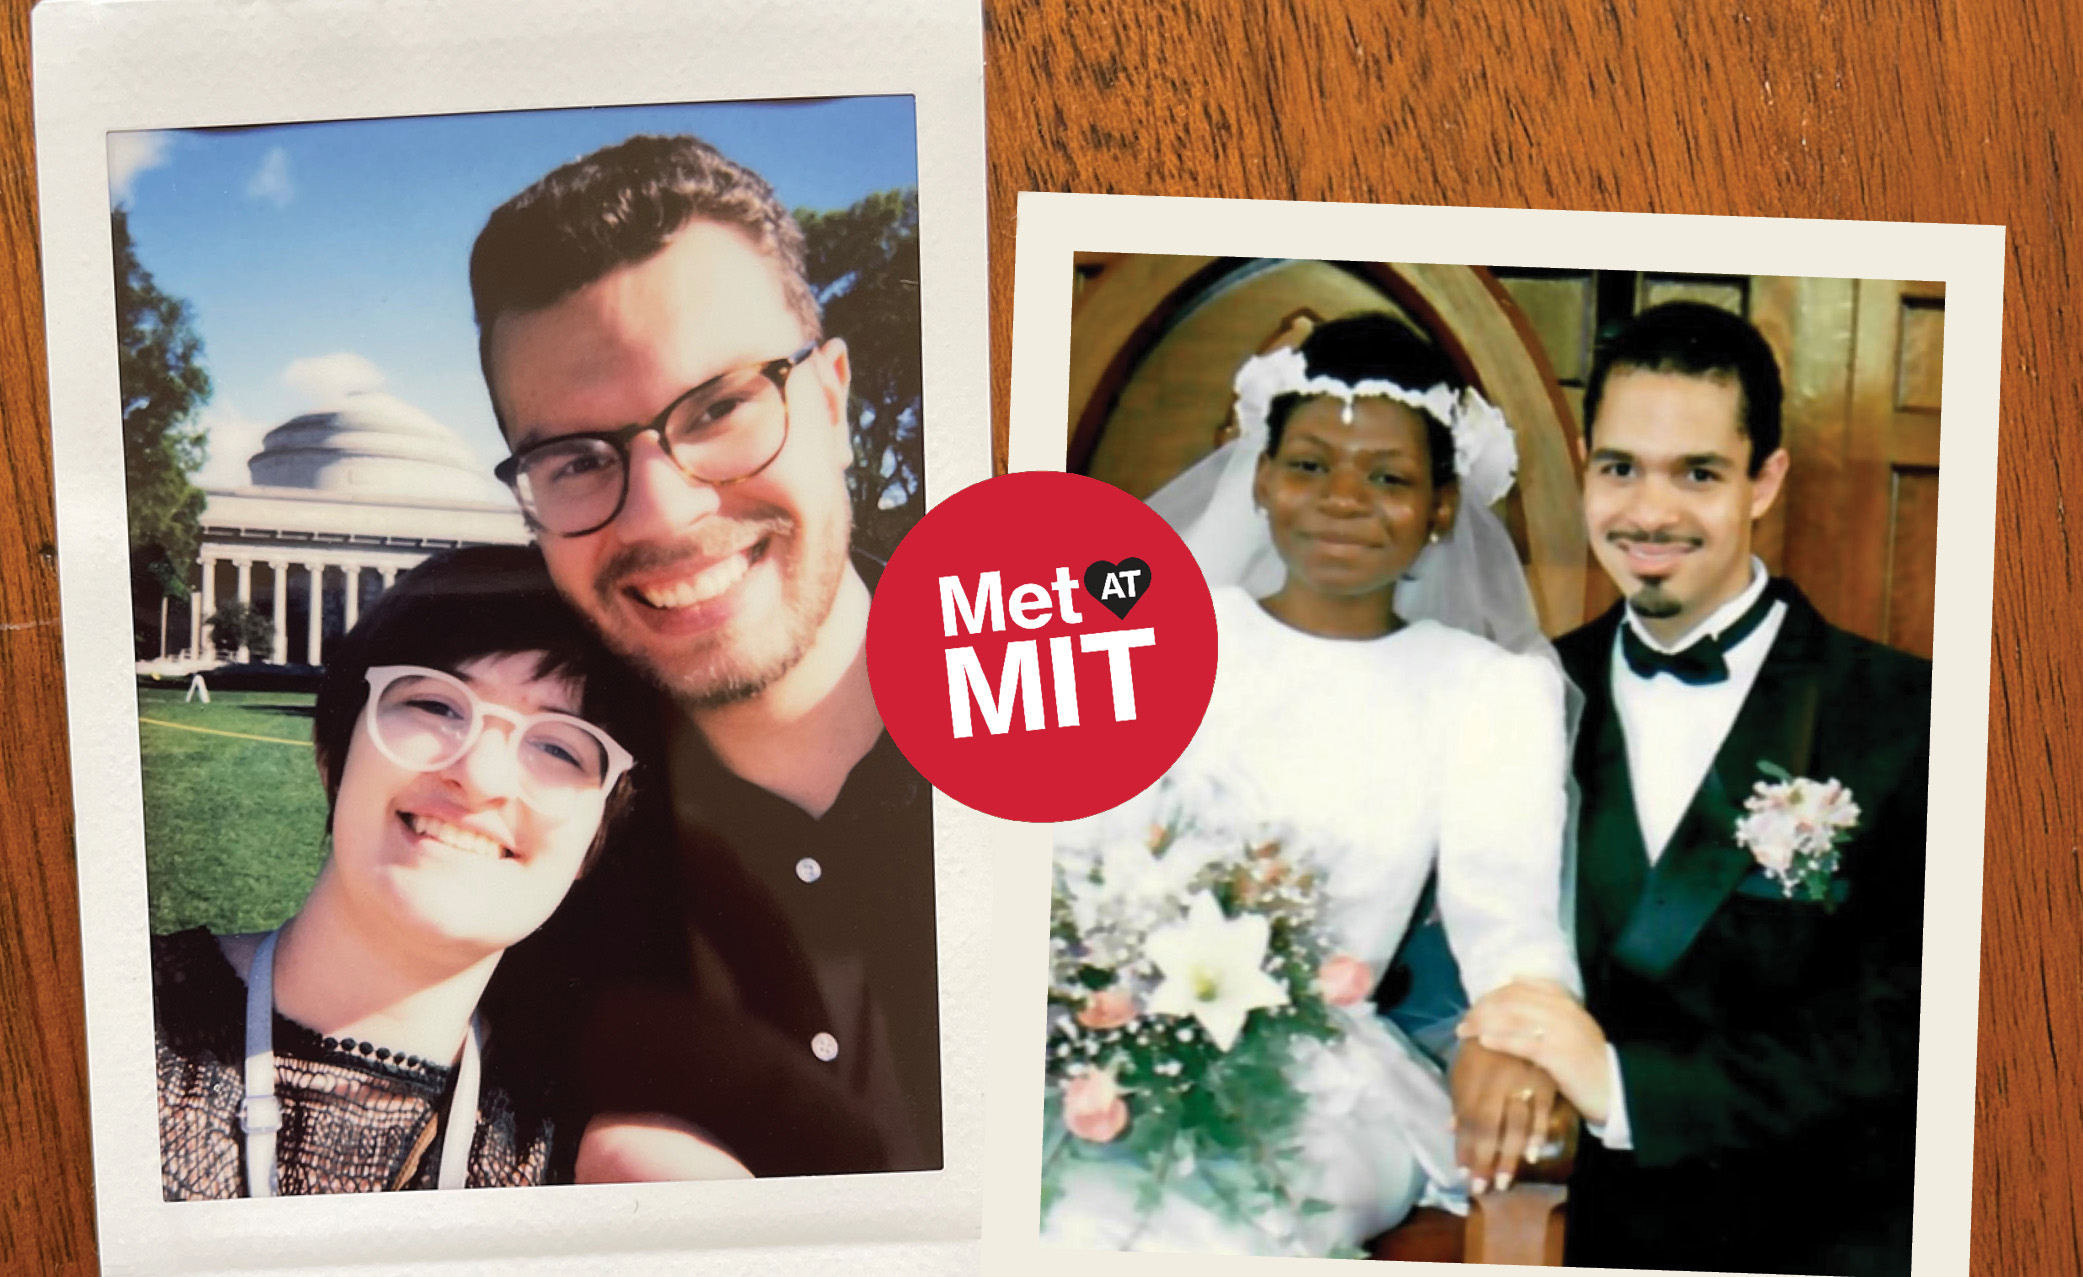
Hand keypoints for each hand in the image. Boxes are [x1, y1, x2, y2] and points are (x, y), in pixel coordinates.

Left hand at [1449, 1038, 1558, 1193]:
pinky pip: (1540, 1112)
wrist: (1520, 1010)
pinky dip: (1536, 1136)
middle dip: (1484, 1161)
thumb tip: (1451, 1129)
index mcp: (1472, 1074)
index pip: (1467, 1120)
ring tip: (1502, 1182)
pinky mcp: (1545, 1079)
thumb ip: (1460, 1097)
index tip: (1463, 1175)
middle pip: (1488, 1127)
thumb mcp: (1467, 1065)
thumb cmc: (1486, 1044)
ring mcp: (1521, 1079)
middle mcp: (1495, 1079)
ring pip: (1514, 1125)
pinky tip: (1530, 1156)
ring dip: (1508, 1157)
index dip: (1465, 1149)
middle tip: (1480, 1189)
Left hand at [1458, 979, 1612, 1125]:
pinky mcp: (1558, 1055)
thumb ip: (1546, 1011)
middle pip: (1512, 999)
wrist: (1616, 1088)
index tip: (1477, 1005)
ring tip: (1465, 1031)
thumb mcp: (1571, 1029)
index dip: (1495, 993)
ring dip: (1483, 1022)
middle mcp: (1562, 1011)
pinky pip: (1524, 1043)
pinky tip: (1484, 1042)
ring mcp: (1561, 1032)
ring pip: (1513, 1017)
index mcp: (1566, 1002)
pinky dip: (1501, 1039)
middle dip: (1483, 1008)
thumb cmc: (1588, 1062)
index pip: (1522, 986)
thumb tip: (1515, 983)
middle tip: (1465, 1022)